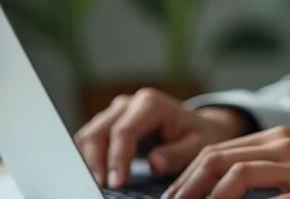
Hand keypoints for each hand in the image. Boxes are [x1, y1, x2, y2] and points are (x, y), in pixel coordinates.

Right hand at [72, 87, 249, 187]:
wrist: (200, 128)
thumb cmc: (200, 136)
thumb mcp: (199, 145)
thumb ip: (178, 153)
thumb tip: (155, 162)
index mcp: (151, 104)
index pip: (124, 131)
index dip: (117, 158)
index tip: (117, 182)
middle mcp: (130, 103)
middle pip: (99, 131)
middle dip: (96, 161)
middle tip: (102, 186)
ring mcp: (117, 111)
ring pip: (89, 134)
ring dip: (89, 160)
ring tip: (98, 183)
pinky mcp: (110, 123)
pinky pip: (91, 139)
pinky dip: (89, 157)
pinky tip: (97, 174)